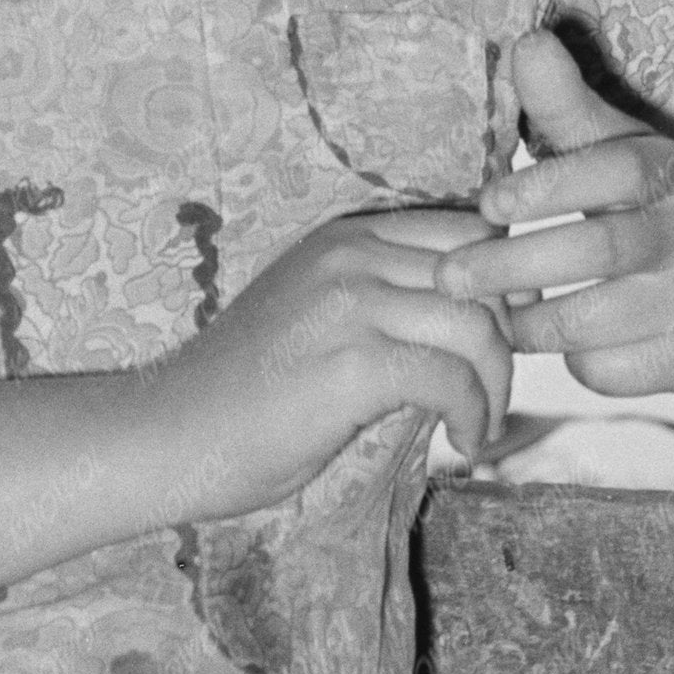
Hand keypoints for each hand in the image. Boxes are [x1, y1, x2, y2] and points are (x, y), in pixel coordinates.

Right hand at [165, 202, 513, 511]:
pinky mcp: (351, 363)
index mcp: (345, 237)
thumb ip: (385, 306)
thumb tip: (479, 329)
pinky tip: (463, 442)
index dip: (501, 290)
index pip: (469, 231)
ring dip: (497, 386)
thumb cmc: (242, 397)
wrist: (165, 436)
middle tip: (495, 393)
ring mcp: (348, 304)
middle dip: (508, 339)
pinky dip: (474, 415)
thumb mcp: (317, 320)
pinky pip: (451, 378)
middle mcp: (349, 255)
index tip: (495, 347)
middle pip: (484, 276)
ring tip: (480, 425)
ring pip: (478, 327)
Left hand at [449, 30, 673, 403]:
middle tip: (449, 275)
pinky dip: (575, 361)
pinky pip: (611, 371)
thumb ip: (571, 109)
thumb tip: (527, 42)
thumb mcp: (631, 155)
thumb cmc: (667, 216)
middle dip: (512, 264)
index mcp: (671, 173)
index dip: (545, 184)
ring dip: (531, 321)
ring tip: (493, 313)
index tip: (487, 200)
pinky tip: (565, 345)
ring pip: (594, 321)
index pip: (612, 170)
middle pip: (596, 250)